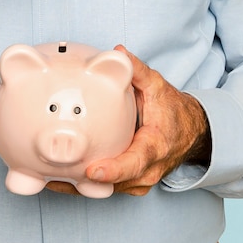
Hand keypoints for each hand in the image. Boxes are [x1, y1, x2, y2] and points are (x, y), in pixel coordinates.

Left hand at [46, 45, 210, 196]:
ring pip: (109, 190)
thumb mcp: (158, 87)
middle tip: (55, 177)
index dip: (113, 169)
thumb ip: (138, 70)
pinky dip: (86, 187)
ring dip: (82, 188)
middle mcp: (149, 169)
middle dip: (86, 183)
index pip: (135, 162)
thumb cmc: (173, 111)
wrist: (191, 133)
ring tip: (51, 180)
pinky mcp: (132, 184)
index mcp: (155, 146)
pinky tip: (62, 180)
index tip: (91, 171)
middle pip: (116, 182)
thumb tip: (118, 52)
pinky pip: (108, 189)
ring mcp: (141, 180)